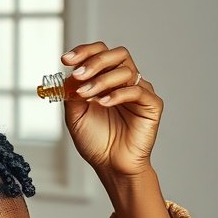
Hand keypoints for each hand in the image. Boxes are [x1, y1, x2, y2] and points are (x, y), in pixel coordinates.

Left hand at [61, 42, 162, 178]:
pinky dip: (118, 94)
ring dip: (101, 80)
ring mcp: (140, 91)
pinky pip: (137, 90)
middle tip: (78, 75)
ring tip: (86, 95)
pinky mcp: (151, 105)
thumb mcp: (75, 115)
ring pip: (126, 71)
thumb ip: (71, 93)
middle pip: (117, 55)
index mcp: (107, 79)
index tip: (66, 60)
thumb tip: (68, 74)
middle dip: (94, 61)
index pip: (100, 53)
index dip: (84, 52)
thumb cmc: (95, 141)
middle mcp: (125, 81)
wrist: (111, 165)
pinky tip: (103, 103)